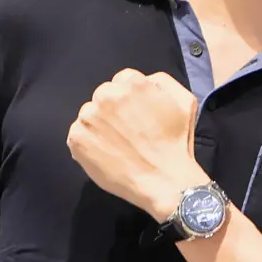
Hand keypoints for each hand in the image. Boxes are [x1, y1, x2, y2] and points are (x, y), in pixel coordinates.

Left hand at [67, 69, 205, 221]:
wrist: (163, 181)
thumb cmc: (176, 143)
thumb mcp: (185, 101)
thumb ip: (163, 82)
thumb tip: (146, 81)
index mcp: (132, 83)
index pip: (123, 81)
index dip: (132, 98)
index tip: (138, 114)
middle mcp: (106, 95)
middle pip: (104, 95)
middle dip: (113, 108)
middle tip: (127, 130)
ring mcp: (88, 117)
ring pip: (89, 114)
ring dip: (100, 124)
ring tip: (116, 144)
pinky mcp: (76, 138)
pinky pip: (77, 133)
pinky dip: (89, 141)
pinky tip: (106, 153)